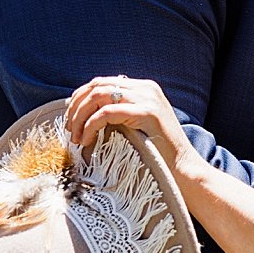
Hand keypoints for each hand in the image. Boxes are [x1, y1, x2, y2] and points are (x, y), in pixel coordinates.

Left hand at [65, 77, 203, 181]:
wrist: (184, 170)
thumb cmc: (159, 155)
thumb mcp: (138, 127)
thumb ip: (120, 115)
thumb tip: (87, 115)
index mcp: (144, 88)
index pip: (102, 82)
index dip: (80, 98)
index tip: (70, 119)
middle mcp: (146, 88)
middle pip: (97, 85)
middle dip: (76, 106)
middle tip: (69, 129)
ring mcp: (148, 98)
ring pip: (98, 96)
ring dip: (80, 116)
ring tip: (76, 136)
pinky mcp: (147, 112)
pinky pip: (107, 113)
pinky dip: (91, 125)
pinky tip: (87, 139)